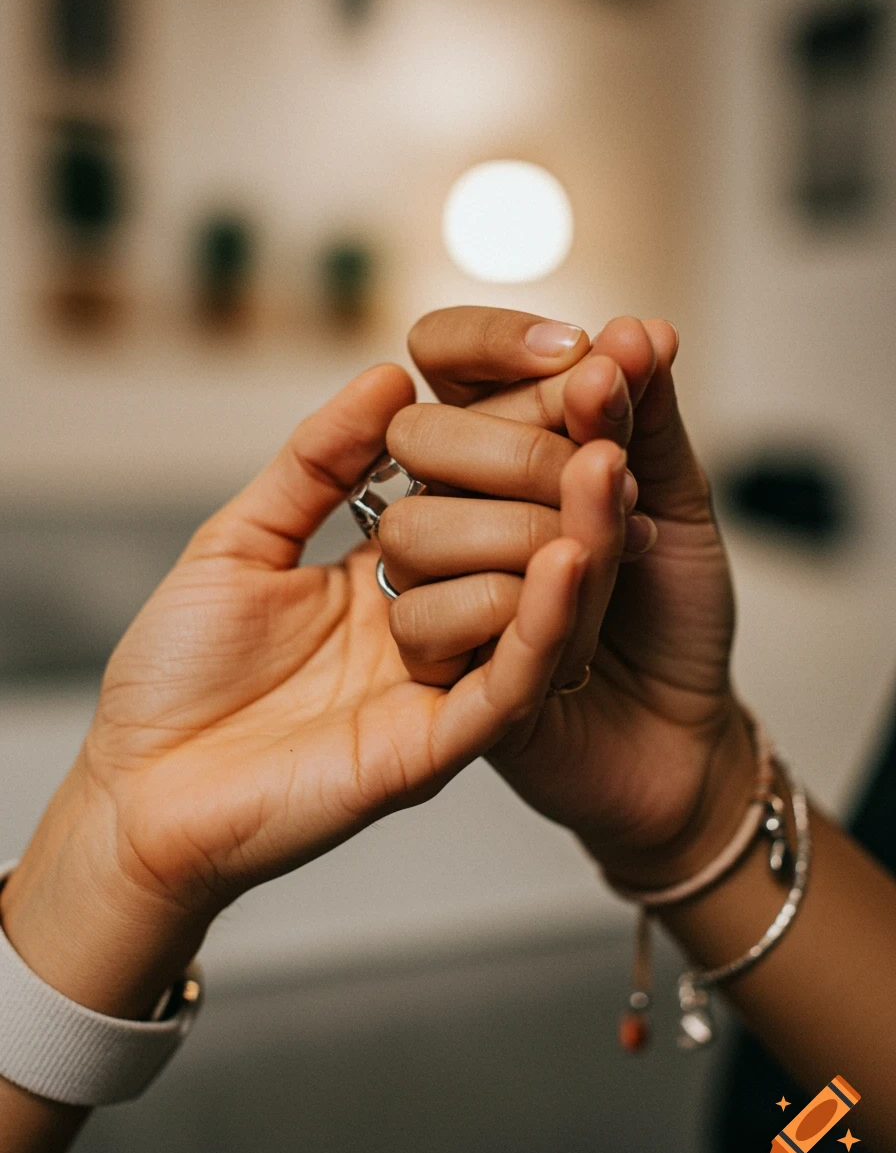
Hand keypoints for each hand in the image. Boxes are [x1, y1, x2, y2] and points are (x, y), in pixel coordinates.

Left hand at [1, 364, 587, 1016]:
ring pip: (541, 611)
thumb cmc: (175, 675)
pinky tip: (568, 558)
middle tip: (606, 403)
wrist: (136, 792)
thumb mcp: (240, 541)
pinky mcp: (435, 747)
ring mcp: (441, 686)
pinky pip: (511, 682)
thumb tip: (389, 378)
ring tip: (605, 465)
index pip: (476, 490)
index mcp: (393, 577)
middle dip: (563, 474)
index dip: (517, 429)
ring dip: (579, 536)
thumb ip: (313, 464)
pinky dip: (544, 623)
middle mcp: (433, 626)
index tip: (564, 361)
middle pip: (526, 542)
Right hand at [386, 307, 753, 885]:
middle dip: (524, 443)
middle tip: (615, 472)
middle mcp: (450, 511)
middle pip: (419, 435)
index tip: (577, 353)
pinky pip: (430, 622)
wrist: (685, 730)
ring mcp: (434, 588)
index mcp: (492, 449)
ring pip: (419, 529)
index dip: (493, 340)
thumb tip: (636, 330)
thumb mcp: (680, 501)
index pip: (443, 355)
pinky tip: (576, 579)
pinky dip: (523, 596)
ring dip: (533, 527)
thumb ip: (648, 418)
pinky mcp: (435, 670)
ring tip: (621, 551)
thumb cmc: (671, 613)